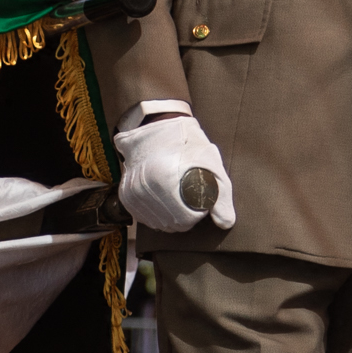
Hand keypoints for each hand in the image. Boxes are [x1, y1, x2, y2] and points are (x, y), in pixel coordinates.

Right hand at [114, 105, 235, 230]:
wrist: (155, 128)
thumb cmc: (188, 144)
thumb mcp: (211, 164)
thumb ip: (221, 197)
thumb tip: (225, 224)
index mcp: (164, 180)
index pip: (185, 219)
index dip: (198, 214)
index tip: (201, 200)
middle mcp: (143, 189)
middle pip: (172, 224)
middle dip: (186, 217)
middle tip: (191, 198)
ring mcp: (131, 193)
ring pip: (159, 224)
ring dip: (171, 218)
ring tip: (178, 198)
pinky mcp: (126, 196)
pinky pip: (146, 219)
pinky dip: (158, 215)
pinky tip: (165, 202)